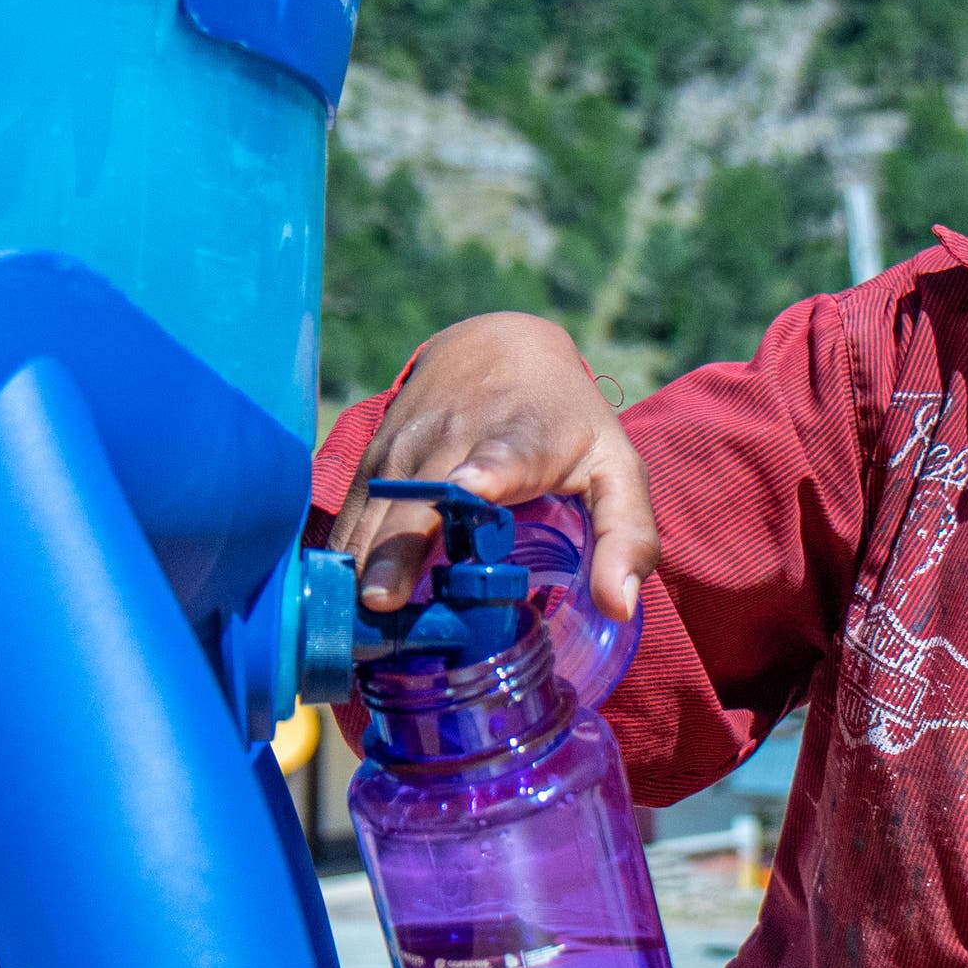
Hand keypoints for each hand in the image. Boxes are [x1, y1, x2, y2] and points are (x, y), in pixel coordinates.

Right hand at [335, 312, 656, 619]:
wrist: (497, 344)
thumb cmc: (565, 421)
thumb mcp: (616, 468)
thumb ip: (627, 535)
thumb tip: (618, 607)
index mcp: (523, 441)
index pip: (501, 456)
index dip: (484, 473)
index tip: (468, 489)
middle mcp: (454, 439)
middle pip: (419, 499)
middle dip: (397, 550)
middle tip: (381, 605)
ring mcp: (406, 446)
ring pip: (375, 510)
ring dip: (361, 563)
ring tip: (354, 623)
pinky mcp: (374, 457)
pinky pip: (354, 512)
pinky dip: (346, 554)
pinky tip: (340, 600)